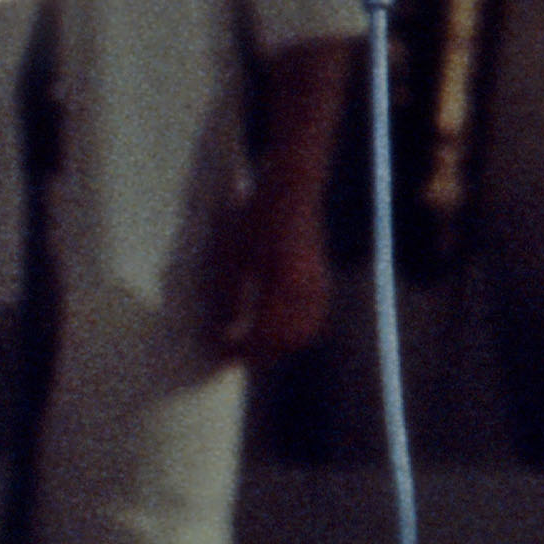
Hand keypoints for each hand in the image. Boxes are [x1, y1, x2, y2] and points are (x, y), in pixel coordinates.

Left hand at [206, 175, 334, 363]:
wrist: (292, 189)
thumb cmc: (256, 217)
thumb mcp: (233, 255)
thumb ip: (229, 296)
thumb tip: (222, 332)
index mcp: (284, 285)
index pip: (265, 335)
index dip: (242, 350)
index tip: (221, 353)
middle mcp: (307, 290)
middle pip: (286, 341)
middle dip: (260, 353)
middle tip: (233, 354)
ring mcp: (318, 287)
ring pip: (302, 333)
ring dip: (278, 345)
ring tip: (251, 345)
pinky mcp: (321, 281)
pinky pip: (312, 319)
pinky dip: (293, 330)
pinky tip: (274, 328)